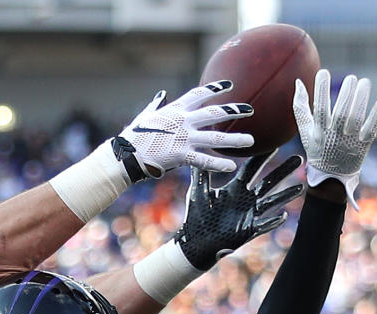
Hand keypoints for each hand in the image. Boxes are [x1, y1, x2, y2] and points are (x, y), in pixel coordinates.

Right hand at [114, 80, 254, 180]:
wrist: (126, 154)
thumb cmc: (133, 136)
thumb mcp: (145, 116)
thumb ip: (156, 105)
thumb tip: (161, 96)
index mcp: (175, 109)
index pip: (199, 94)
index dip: (215, 89)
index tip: (229, 85)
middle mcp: (183, 121)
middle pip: (214, 113)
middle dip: (234, 110)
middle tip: (250, 109)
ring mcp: (183, 137)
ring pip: (214, 137)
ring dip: (234, 139)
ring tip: (250, 141)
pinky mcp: (181, 154)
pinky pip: (203, 159)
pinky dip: (218, 163)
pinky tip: (231, 166)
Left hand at [175, 152, 303, 270]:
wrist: (195, 242)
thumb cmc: (197, 217)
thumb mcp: (198, 191)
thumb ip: (200, 172)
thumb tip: (194, 148)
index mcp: (235, 188)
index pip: (252, 168)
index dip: (263, 156)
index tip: (275, 144)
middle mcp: (246, 199)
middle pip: (268, 181)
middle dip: (284, 171)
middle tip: (300, 158)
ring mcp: (249, 214)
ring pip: (271, 201)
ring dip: (286, 195)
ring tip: (301, 187)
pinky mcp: (248, 230)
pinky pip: (263, 225)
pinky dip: (272, 221)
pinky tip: (282, 215)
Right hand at [292, 69, 376, 204]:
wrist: (331, 177)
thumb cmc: (317, 148)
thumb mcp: (305, 131)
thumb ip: (300, 107)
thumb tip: (298, 82)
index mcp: (318, 132)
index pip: (320, 109)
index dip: (321, 90)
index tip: (323, 72)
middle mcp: (334, 137)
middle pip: (341, 113)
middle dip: (346, 93)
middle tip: (351, 77)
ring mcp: (349, 142)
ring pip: (357, 118)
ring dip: (361, 99)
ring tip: (364, 82)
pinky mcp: (363, 146)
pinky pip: (371, 129)